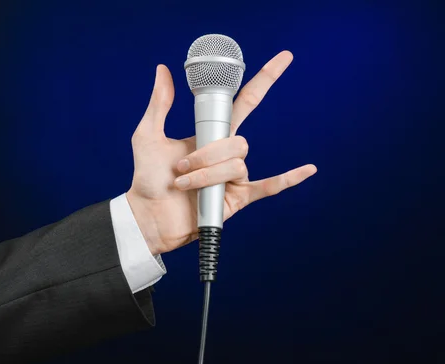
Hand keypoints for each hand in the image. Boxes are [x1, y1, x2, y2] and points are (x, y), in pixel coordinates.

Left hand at [126, 51, 316, 255]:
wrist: (148, 214)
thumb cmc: (147, 178)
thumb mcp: (148, 136)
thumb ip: (160, 104)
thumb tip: (163, 70)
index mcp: (210, 134)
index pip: (244, 103)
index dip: (264, 80)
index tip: (284, 59)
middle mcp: (225, 153)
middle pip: (237, 141)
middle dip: (207, 154)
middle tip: (180, 167)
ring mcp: (232, 176)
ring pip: (236, 165)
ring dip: (207, 175)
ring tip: (184, 185)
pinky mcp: (236, 198)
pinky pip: (267, 187)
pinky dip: (287, 179)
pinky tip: (307, 169)